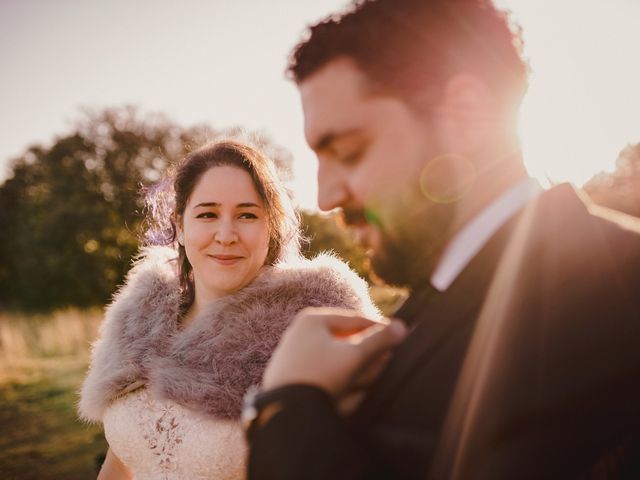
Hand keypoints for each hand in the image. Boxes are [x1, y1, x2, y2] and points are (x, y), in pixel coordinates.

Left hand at [262, 307, 406, 403]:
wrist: (285, 410)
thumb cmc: (318, 375)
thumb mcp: (353, 355)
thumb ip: (378, 340)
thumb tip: (402, 327)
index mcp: (313, 319)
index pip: (355, 319)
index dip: (379, 327)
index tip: (399, 334)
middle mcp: (300, 333)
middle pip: (345, 338)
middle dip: (370, 349)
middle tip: (391, 355)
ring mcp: (294, 356)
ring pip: (336, 357)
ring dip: (359, 363)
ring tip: (379, 369)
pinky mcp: (292, 377)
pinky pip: (324, 372)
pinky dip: (342, 377)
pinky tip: (358, 388)